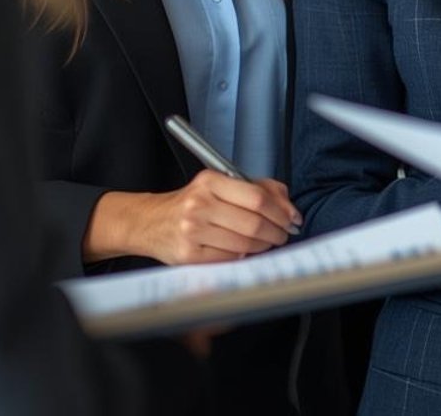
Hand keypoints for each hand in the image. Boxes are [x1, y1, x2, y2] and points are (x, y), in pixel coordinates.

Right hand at [86, 170, 301, 265]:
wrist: (149, 222)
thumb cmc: (190, 203)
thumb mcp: (219, 185)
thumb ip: (257, 188)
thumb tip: (288, 207)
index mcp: (210, 182)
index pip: (258, 197)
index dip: (281, 211)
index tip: (292, 219)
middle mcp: (199, 204)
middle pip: (254, 223)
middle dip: (277, 232)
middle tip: (283, 234)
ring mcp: (192, 231)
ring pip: (245, 244)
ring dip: (263, 246)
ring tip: (265, 243)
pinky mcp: (188, 254)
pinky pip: (230, 258)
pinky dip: (243, 256)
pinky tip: (242, 250)